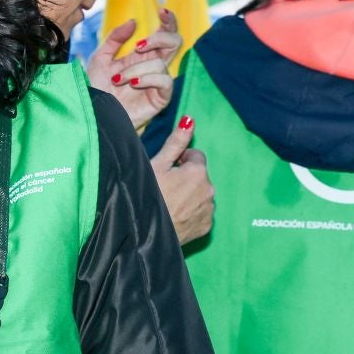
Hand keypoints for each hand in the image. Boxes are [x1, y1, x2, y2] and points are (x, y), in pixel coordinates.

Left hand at [87, 9, 180, 130]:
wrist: (94, 113)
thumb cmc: (97, 88)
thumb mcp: (100, 58)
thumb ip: (115, 39)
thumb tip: (134, 22)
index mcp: (142, 54)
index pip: (164, 33)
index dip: (168, 20)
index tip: (161, 11)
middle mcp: (153, 66)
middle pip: (174, 42)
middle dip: (160, 38)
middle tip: (139, 46)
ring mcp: (158, 82)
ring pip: (161, 63)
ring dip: (137, 68)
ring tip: (119, 79)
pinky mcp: (160, 98)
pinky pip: (165, 81)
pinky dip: (148, 79)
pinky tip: (133, 83)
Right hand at [151, 117, 214, 245]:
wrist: (144, 233)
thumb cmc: (147, 195)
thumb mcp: (156, 164)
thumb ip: (176, 142)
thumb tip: (190, 120)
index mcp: (198, 171)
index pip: (195, 156)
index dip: (179, 161)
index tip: (166, 170)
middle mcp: (210, 189)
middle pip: (199, 176)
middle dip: (186, 178)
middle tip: (164, 188)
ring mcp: (209, 210)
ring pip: (200, 195)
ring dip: (189, 195)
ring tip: (168, 203)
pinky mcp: (206, 227)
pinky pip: (201, 213)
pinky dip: (191, 212)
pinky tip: (175, 215)